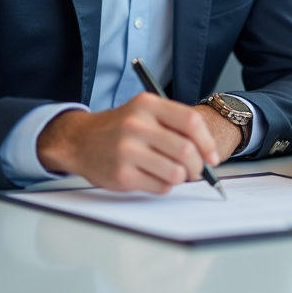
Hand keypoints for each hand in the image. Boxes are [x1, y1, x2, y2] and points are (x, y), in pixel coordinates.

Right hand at [37, 93, 221, 193]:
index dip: (208, 142)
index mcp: (147, 105)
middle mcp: (137, 125)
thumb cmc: (119, 128)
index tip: (212, 156)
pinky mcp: (121, 174)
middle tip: (196, 170)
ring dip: (181, 178)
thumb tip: (208, 152)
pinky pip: (160, 187)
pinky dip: (165, 186)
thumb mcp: (144, 112)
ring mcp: (127, 151)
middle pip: (186, 150)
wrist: (79, 140)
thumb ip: (174, 124)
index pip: (191, 122)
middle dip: (197, 166)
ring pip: (176, 172)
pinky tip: (155, 177)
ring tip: (174, 173)